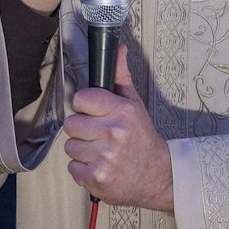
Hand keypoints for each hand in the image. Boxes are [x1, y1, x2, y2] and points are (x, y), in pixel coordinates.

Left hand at [64, 47, 172, 210]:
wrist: (158, 176)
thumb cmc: (142, 138)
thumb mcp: (135, 105)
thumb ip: (121, 77)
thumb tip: (118, 49)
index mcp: (122, 112)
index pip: (81, 99)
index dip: (85, 107)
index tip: (95, 113)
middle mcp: (112, 133)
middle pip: (71, 124)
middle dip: (83, 130)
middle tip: (98, 135)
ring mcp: (104, 158)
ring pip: (70, 147)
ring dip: (82, 151)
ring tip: (100, 152)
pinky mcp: (96, 178)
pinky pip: (72, 167)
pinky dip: (83, 169)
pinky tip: (99, 166)